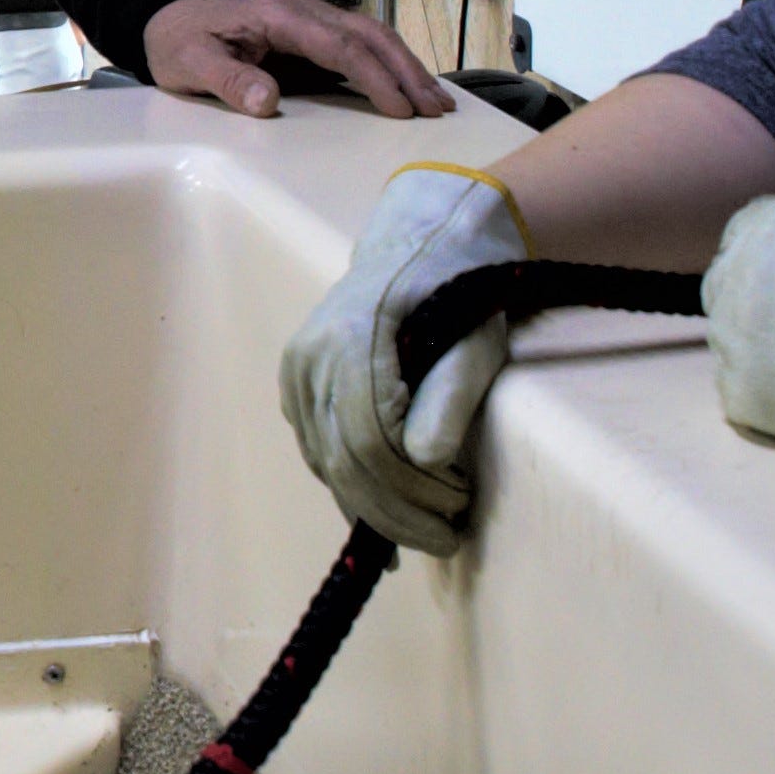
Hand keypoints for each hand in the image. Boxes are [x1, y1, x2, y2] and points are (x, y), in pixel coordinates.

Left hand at [142, 0, 454, 121]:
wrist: (170, 20)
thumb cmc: (180, 43)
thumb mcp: (189, 64)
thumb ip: (226, 79)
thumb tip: (265, 101)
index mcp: (279, 15)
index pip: (339, 44)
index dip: (373, 76)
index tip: (399, 109)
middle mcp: (304, 12)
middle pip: (368, 35)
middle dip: (406, 70)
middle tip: (436, 108)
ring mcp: (312, 20)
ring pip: (371, 37)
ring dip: (406, 67)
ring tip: (437, 101)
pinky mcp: (313, 35)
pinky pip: (360, 47)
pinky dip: (389, 66)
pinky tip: (408, 90)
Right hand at [278, 164, 529, 554]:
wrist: (422, 238)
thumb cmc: (461, 285)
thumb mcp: (478, 334)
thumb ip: (453, 392)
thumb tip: (428, 460)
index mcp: (351, 335)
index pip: (370, 442)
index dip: (414, 491)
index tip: (460, 509)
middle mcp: (309, 356)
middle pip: (343, 462)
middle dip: (397, 513)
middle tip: (448, 536)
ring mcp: (295, 370)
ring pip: (326, 465)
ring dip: (377, 507)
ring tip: (431, 524)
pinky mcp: (296, 385)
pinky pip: (319, 452)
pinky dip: (353, 486)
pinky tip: (391, 509)